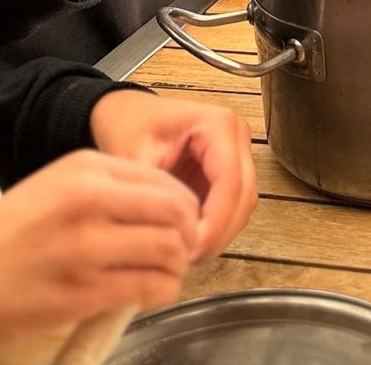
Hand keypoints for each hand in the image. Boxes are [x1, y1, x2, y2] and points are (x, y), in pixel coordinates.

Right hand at [0, 151, 197, 355]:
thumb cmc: (5, 237)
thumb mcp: (57, 187)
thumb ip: (111, 187)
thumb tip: (167, 202)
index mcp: (85, 169)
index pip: (165, 180)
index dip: (186, 203)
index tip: (185, 219)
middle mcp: (90, 201)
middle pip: (176, 212)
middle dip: (189, 232)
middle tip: (183, 246)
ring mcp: (86, 248)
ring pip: (169, 249)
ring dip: (178, 264)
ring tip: (167, 269)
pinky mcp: (81, 293)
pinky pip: (149, 287)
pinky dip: (164, 289)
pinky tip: (155, 290)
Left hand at [89, 90, 256, 259]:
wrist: (125, 112)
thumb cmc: (129, 124)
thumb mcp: (131, 156)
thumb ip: (152, 195)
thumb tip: (167, 237)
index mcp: (218, 125)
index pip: (230, 181)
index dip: (215, 220)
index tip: (188, 248)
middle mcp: (236, 136)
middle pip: (245, 194)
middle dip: (220, 231)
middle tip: (187, 258)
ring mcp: (237, 151)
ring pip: (245, 203)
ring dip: (222, 232)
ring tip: (186, 253)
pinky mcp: (229, 168)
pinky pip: (234, 204)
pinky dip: (218, 226)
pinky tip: (190, 240)